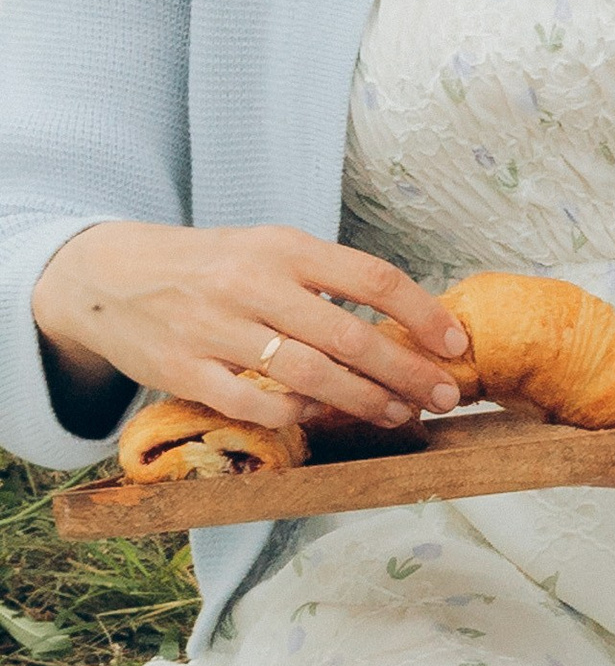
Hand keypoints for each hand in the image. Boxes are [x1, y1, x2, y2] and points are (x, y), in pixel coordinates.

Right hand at [30, 220, 466, 437]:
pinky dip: (298, 416)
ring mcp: (218, 328)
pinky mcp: (187, 370)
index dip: (422, 313)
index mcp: (284, 248)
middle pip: (350, 336)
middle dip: (407, 371)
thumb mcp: (267, 249)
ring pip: (310, 375)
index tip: (455, 344)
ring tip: (400, 413)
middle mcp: (254, 284)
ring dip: (365, 400)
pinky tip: (322, 417)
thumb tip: (405, 320)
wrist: (107, 276)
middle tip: (443, 395)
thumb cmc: (210, 266)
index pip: (371, 277)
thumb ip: (325, 279)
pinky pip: (257, 404)